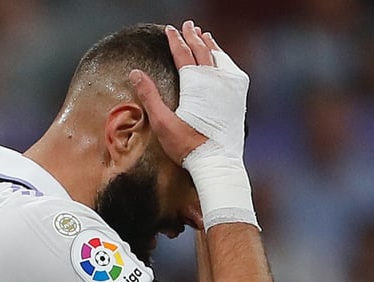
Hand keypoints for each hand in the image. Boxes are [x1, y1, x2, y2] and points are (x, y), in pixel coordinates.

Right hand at [129, 21, 220, 164]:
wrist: (217, 164)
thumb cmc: (188, 146)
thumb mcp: (162, 122)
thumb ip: (149, 96)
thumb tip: (135, 72)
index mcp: (196, 85)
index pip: (184, 54)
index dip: (175, 40)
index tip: (170, 29)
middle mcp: (216, 82)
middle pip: (204, 51)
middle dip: (194, 36)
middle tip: (188, 25)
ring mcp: (230, 91)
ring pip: (221, 59)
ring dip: (211, 46)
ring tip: (206, 35)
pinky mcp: (238, 101)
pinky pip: (232, 72)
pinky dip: (225, 60)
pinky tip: (223, 61)